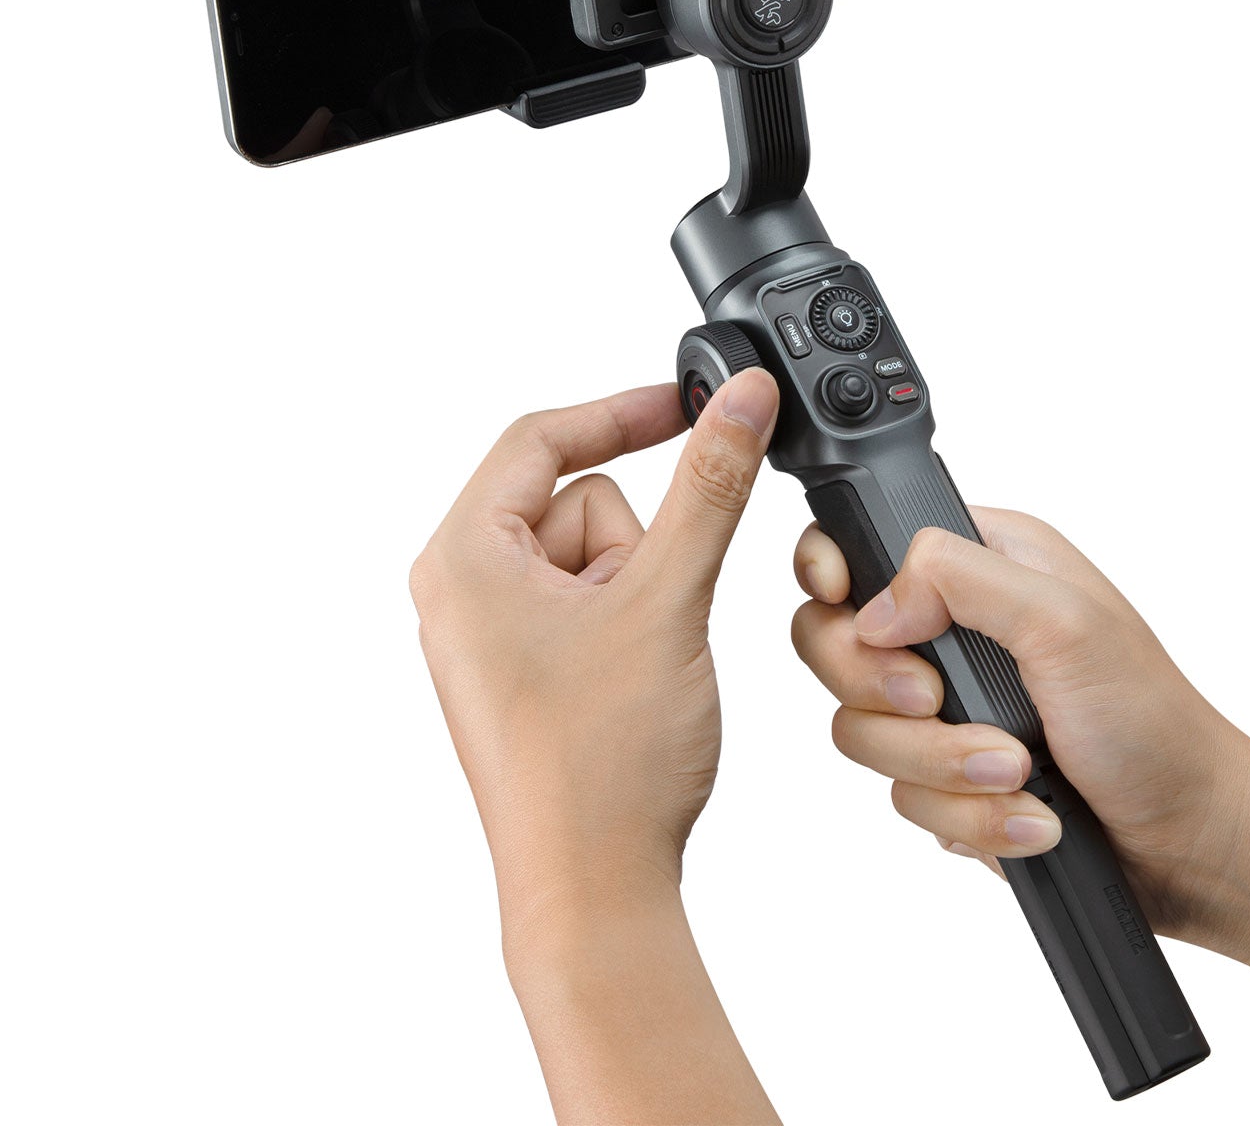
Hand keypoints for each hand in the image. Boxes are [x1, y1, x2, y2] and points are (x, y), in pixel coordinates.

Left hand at [411, 371, 779, 929]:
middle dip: (638, 547)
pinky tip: (631, 685)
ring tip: (639, 663)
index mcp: (462, 558)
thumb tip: (740, 403)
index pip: (541, 437)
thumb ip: (710, 487)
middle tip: (647, 618)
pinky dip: (628, 624)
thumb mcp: (667, 599)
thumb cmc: (602, 766)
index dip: (625, 413)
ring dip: (640, 590)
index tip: (693, 404)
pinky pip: (589, 603)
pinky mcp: (522, 669)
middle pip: (578, 501)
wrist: (594, 892)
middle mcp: (461, 590)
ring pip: (595, 554)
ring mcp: (490, 634)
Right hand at [792, 508, 1249, 950]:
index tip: (851, 612)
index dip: (832, 575)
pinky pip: (903, 797)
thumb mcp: (1066, 622)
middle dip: (886, 692)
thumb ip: (958, 580)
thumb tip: (873, 606)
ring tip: (1017, 772)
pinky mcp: (947, 773)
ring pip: (863, 731)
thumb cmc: (1155, 723)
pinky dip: (968, 815)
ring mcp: (946, 704)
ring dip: (944, 767)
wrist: (1193, 841)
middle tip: (939, 703)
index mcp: (982, 561)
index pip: (858, 540)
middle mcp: (954, 625)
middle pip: (835, 644)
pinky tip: (1027, 812)